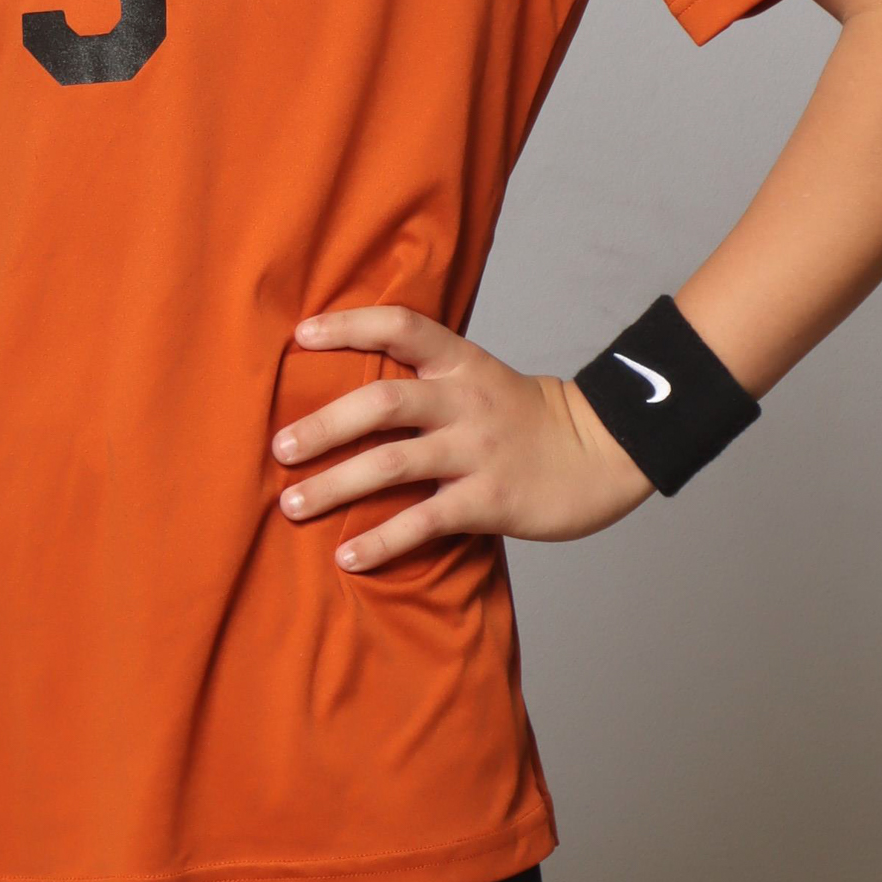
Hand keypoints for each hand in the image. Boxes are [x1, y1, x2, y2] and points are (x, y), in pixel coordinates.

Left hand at [271, 305, 653, 570]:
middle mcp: (465, 400)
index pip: (400, 325)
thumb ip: (427, 380)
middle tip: (278, 449)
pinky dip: (382, 540)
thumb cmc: (527, 418)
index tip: (300, 337)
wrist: (604, 451)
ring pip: (393, 463)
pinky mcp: (491, 500)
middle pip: (382, 400)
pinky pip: (425, 521)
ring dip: (335, 485)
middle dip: (323, 425)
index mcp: (461, 362)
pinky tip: (348, 557)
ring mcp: (477, 450)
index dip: (348, 325)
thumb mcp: (480, 378)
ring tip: (292, 505)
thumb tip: (348, 394)